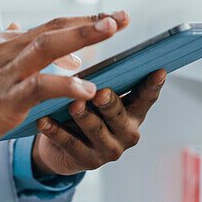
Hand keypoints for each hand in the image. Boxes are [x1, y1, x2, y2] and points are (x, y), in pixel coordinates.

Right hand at [0, 12, 129, 167]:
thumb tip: (14, 26)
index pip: (43, 28)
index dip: (75, 26)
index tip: (101, 23)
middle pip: (52, 28)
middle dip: (90, 23)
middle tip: (120, 17)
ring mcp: (1, 73)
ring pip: (48, 46)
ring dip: (83, 37)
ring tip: (112, 32)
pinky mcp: (1, 99)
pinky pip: (40, 86)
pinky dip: (66, 83)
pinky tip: (88, 87)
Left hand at [30, 68, 166, 176]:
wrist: (62, 145)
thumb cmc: (85, 108)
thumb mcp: (97, 94)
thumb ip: (106, 77)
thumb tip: (102, 39)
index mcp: (134, 111)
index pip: (146, 96)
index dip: (152, 85)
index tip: (158, 70)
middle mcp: (127, 132)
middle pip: (119, 114)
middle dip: (110, 103)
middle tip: (100, 92)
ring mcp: (108, 149)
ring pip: (95, 130)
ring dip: (84, 117)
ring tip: (73, 105)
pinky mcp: (86, 161)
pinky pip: (69, 144)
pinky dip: (56, 131)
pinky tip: (44, 121)